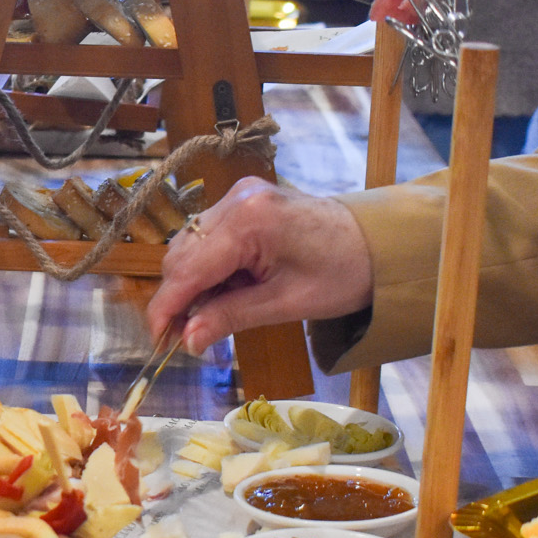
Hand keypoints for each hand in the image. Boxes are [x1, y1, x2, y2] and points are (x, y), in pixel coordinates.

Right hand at [146, 177, 372, 354]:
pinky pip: (209, 237)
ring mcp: (240, 195)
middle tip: (184, 338)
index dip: (167, 308)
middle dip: (178, 298)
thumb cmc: (343, 273)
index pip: (188, 269)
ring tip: (213, 315)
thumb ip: (230, 317)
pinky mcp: (245, 200)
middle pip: (182, 254)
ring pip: (191, 246)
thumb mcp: (286, 304)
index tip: (157, 341)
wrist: (380, 244)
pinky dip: (210, 268)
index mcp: (249, 220)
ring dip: (194, 284)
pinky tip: (227, 290)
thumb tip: (187, 341)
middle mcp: (237, 199)